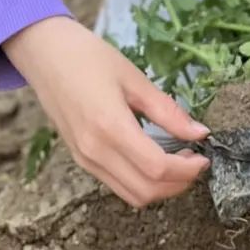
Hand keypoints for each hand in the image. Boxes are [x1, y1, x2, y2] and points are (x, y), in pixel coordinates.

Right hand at [4, 16, 209, 207]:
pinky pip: (116, 184)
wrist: (45, 54)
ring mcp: (84, 160)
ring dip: (160, 188)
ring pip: (130, 195)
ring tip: (179, 161)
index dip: (187, 170)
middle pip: (145, 191)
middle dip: (178, 184)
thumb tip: (200, 132)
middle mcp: (95, 153)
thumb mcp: (134, 77)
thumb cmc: (90, 57)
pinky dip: (141, 182)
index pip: (156, 168)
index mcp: (110, 128)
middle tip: (196, 161)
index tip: (205, 156)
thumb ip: (167, 110)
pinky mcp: (80, 159)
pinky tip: (154, 158)